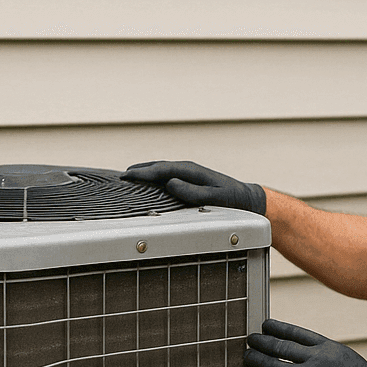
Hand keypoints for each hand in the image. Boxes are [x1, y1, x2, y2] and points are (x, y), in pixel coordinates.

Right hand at [121, 161, 266, 215]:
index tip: (126, 175)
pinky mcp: (190, 179)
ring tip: (129, 175)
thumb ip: (192, 191)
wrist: (246, 198)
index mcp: (191, 171)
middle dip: (139, 170)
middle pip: (158, 166)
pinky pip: (167, 175)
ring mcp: (188, 173)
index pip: (161, 169)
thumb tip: (170, 183)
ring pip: (161, 169)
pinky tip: (149, 181)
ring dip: (145, 171)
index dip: (142, 173)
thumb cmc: (232, 200)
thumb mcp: (213, 198)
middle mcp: (188, 169)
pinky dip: (154, 176)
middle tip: (121, 176)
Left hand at [244, 319, 366, 366]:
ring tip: (245, 356)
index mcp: (330, 348)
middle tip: (249, 340)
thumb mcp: (349, 363)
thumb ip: (327, 360)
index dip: (277, 328)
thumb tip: (305, 361)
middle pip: (281, 346)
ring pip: (274, 364)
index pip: (297, 332)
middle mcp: (318, 359)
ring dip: (256, 359)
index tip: (265, 326)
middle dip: (262, 341)